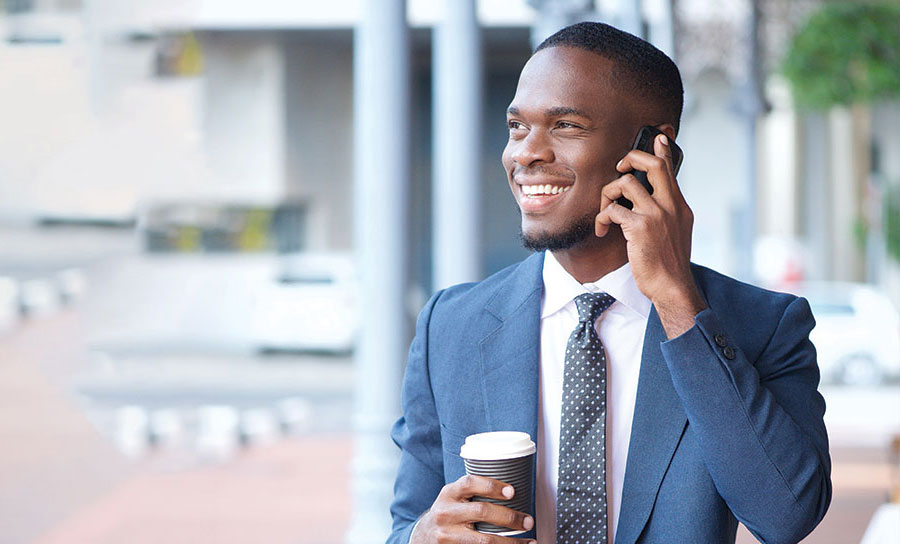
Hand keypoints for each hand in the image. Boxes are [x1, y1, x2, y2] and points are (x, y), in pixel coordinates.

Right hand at [411, 474, 535, 543]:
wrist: (423, 537)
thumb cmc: (448, 513)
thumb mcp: (453, 497)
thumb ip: (473, 492)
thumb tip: (512, 492)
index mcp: (449, 494)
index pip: (470, 483)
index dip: (492, 486)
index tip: (512, 492)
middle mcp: (446, 513)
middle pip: (482, 512)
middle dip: (510, 517)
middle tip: (529, 521)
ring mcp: (447, 536)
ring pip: (485, 541)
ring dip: (511, 542)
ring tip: (529, 542)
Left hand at [594, 133, 705, 337]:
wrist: (671, 286)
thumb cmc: (668, 263)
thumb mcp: (676, 232)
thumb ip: (667, 213)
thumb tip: (650, 200)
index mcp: (679, 206)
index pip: (671, 170)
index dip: (662, 150)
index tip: (658, 137)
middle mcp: (670, 205)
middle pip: (652, 164)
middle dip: (631, 159)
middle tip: (618, 168)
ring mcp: (656, 215)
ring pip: (626, 184)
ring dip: (608, 194)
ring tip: (606, 212)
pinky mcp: (640, 227)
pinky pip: (613, 210)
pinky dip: (603, 218)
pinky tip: (603, 230)